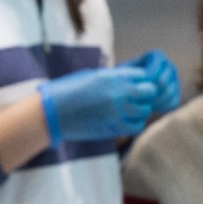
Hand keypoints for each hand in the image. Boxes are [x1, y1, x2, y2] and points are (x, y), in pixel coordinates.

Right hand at [37, 66, 157, 145]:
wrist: (52, 113)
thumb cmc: (69, 91)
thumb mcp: (93, 77)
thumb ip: (114, 78)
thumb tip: (131, 81)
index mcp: (113, 77)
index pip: (144, 75)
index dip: (142, 80)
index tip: (137, 84)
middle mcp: (119, 93)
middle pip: (149, 91)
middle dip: (146, 94)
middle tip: (137, 97)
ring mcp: (118, 112)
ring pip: (145, 110)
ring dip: (141, 109)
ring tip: (130, 109)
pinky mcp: (114, 128)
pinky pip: (136, 126)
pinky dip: (135, 123)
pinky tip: (126, 120)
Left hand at [122, 49, 180, 113]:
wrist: (128, 89)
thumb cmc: (122, 79)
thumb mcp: (122, 74)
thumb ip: (129, 73)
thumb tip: (137, 78)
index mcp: (157, 56)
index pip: (157, 67)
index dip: (147, 79)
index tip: (137, 88)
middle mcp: (168, 66)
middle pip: (163, 81)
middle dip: (150, 93)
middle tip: (139, 101)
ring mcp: (174, 81)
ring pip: (169, 92)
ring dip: (156, 101)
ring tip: (143, 105)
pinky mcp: (176, 94)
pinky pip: (173, 102)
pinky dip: (162, 107)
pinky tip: (151, 108)